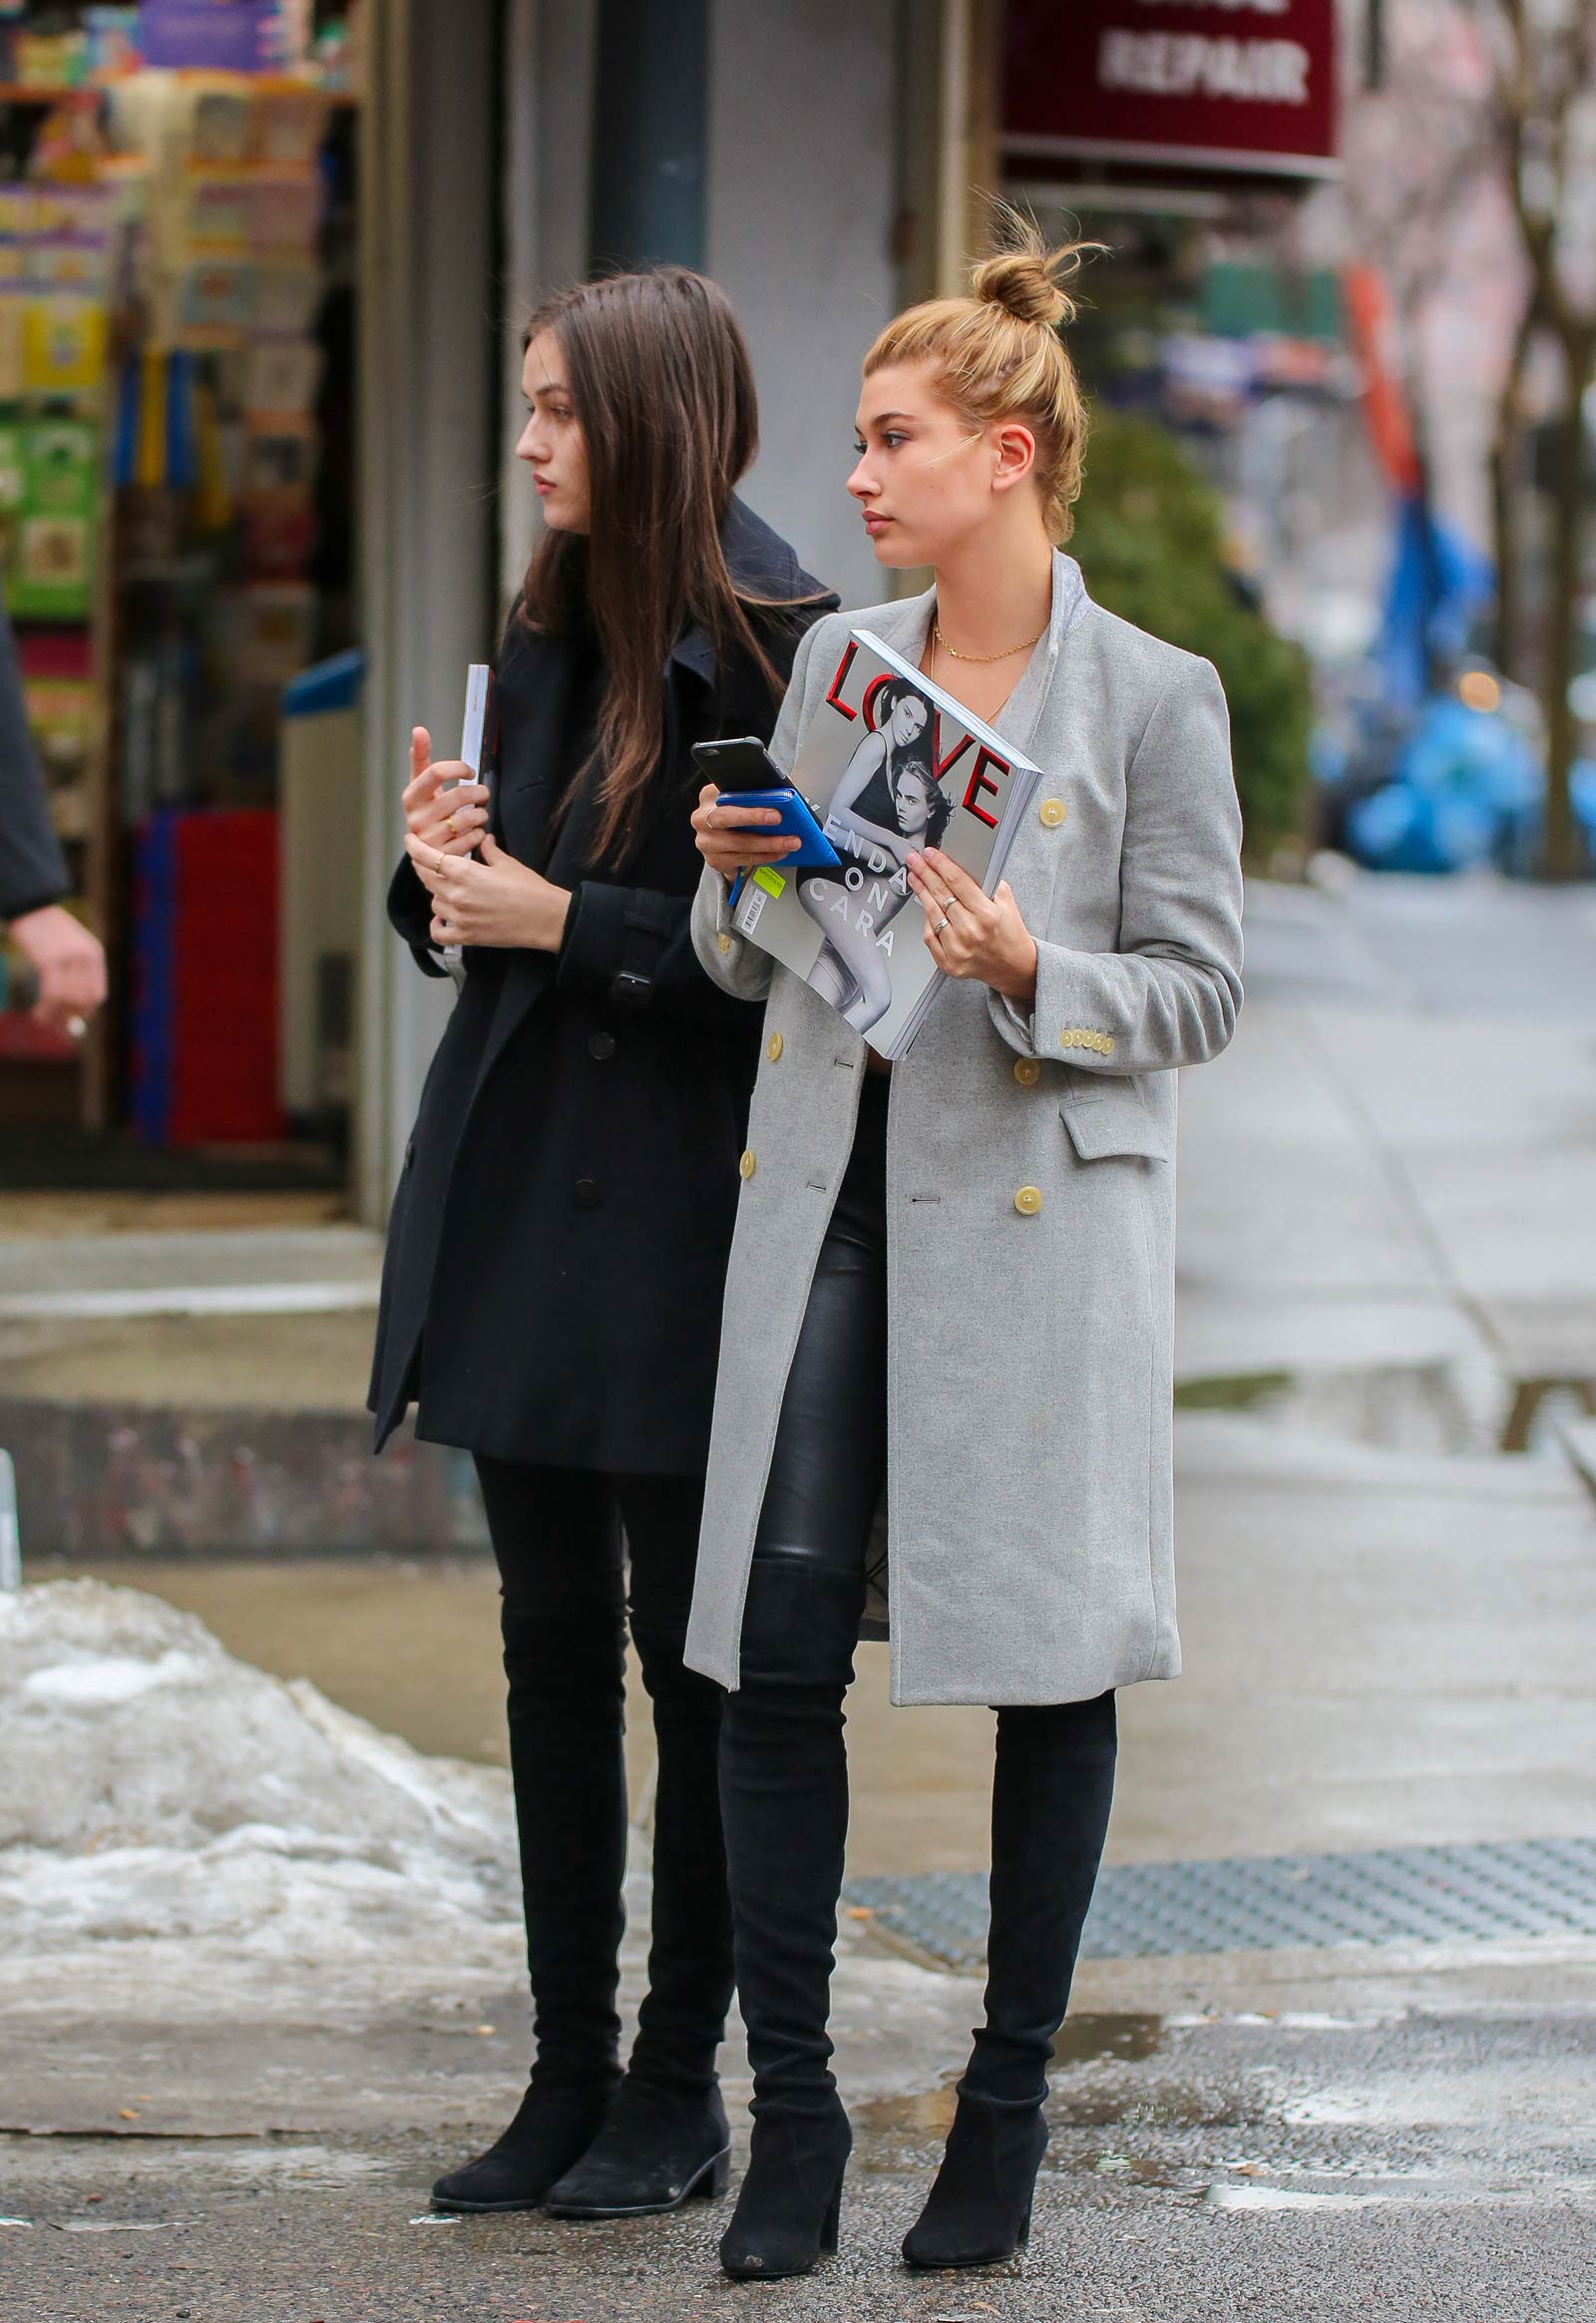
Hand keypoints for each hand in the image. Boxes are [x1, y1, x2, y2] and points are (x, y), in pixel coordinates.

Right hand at [9, 903, 106, 1034]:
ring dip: (54, 1016)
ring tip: (42, 1022)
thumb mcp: (67, 947)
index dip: (84, 1011)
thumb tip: (68, 1006)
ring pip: (67, 1000)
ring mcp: (70, 959)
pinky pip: (52, 994)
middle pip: (84, 1000)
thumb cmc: (46, 928)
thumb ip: (71, 974)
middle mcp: (86, 958)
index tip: (70, 1019)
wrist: (31, 905)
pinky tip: (38, 1014)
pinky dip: (46, 1009)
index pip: (97, 994)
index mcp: (95, 954)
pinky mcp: (50, 961)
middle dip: (69, 1017)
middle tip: (54, 1026)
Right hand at [402, 725, 489, 858]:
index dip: (459, 767)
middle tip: (483, 793)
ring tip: (480, 813)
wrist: (422, 851)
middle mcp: (417, 818)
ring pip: (470, 818)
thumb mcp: (420, 786)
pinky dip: (480, 833)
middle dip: (478, 792)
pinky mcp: (444, 857)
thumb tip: (419, 730)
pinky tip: (476, 832)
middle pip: (459, 795)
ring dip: (482, 813)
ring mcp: (430, 839)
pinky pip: (474, 838)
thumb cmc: (425, 810)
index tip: (469, 771)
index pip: (436, 772)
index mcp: (411, 797)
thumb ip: (420, 758)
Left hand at [404, 831, 570, 951]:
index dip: (415, 847)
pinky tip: (442, 919)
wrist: (547, 919)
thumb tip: (484, 840)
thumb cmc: (530, 889)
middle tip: (429, 863)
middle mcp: (456, 895)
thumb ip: (489, 851)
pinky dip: (437, 925)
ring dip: (438, 894)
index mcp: (464, 872)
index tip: (410, 840)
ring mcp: (459, 918)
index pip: (427, 857)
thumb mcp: (508, 864)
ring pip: (434, 903)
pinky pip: (439, 932)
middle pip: (427, 879)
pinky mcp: (467, 936)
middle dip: (425, 868)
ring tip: (449, 890)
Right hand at [691, 781, 801, 879]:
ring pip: (738, 844)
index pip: (725, 792)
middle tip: (778, 818)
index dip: (746, 797)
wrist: (723, 841)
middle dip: (753, 817)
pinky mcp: (716, 860)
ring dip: (768, 843)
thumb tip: (783, 791)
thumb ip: (755, 793)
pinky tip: (779, 852)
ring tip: (789, 841)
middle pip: (724, 817)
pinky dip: (765, 856)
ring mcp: (707, 842)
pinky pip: (743, 859)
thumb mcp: (741, 798)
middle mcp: (702, 819)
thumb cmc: (737, 814)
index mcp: (709, 796)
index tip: (768, 798)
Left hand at [906, 848, 1037, 1003]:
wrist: (1014, 967)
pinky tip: (926, 907)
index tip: (929, 854)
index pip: (957, 882)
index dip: (940, 864)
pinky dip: (927, 920)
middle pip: (940, 895)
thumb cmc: (1010, 933)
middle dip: (924, 873)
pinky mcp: (949, 963)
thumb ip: (986, 883)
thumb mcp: (1006, 902)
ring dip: (921, 893)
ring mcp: (958, 950)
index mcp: (987, 915)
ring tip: (915, 878)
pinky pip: (929, 936)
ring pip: (931, 914)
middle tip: (914, 860)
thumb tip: (960, 865)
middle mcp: (971, 932)